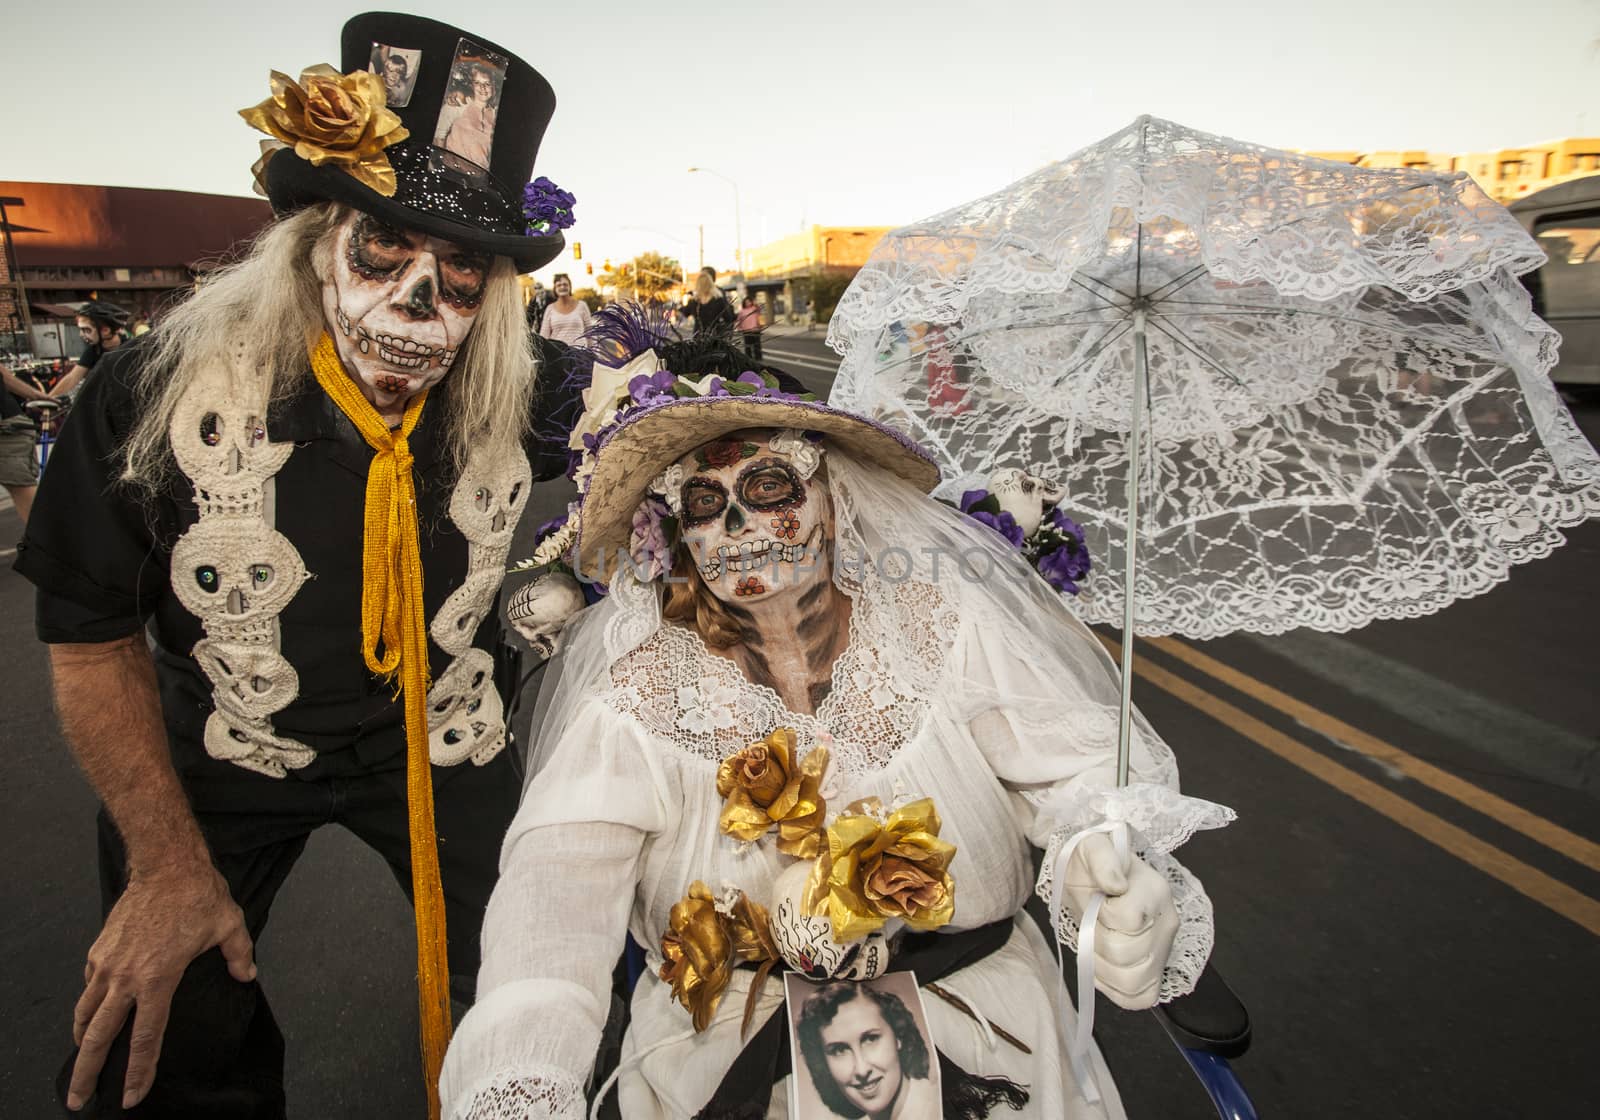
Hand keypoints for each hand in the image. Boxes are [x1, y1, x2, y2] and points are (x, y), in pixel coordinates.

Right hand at [67, 863, 254, 1110]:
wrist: (165, 864)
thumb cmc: (199, 896)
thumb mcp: (230, 926)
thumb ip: (240, 956)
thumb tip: (248, 976)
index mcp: (158, 979)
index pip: (146, 1038)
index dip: (139, 1072)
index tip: (132, 1096)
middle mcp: (126, 977)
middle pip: (100, 1037)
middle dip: (87, 1073)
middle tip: (79, 1099)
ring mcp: (107, 964)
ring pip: (85, 1014)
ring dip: (81, 1042)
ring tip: (81, 1062)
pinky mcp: (98, 950)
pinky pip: (88, 987)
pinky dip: (87, 1006)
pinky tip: (92, 1015)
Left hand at [1061, 831, 1178, 1009]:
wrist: (1094, 877)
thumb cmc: (1091, 865)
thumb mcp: (1089, 849)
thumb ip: (1102, 860)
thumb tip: (1115, 884)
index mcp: (1154, 890)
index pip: (1126, 921)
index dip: (1101, 917)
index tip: (1096, 902)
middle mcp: (1167, 922)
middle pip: (1126, 956)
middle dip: (1098, 942)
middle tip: (1093, 925)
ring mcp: (1164, 949)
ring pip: (1134, 982)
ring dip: (1104, 969)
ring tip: (1097, 946)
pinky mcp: (1157, 970)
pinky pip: (1140, 998)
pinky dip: (1115, 989)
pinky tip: (1105, 966)